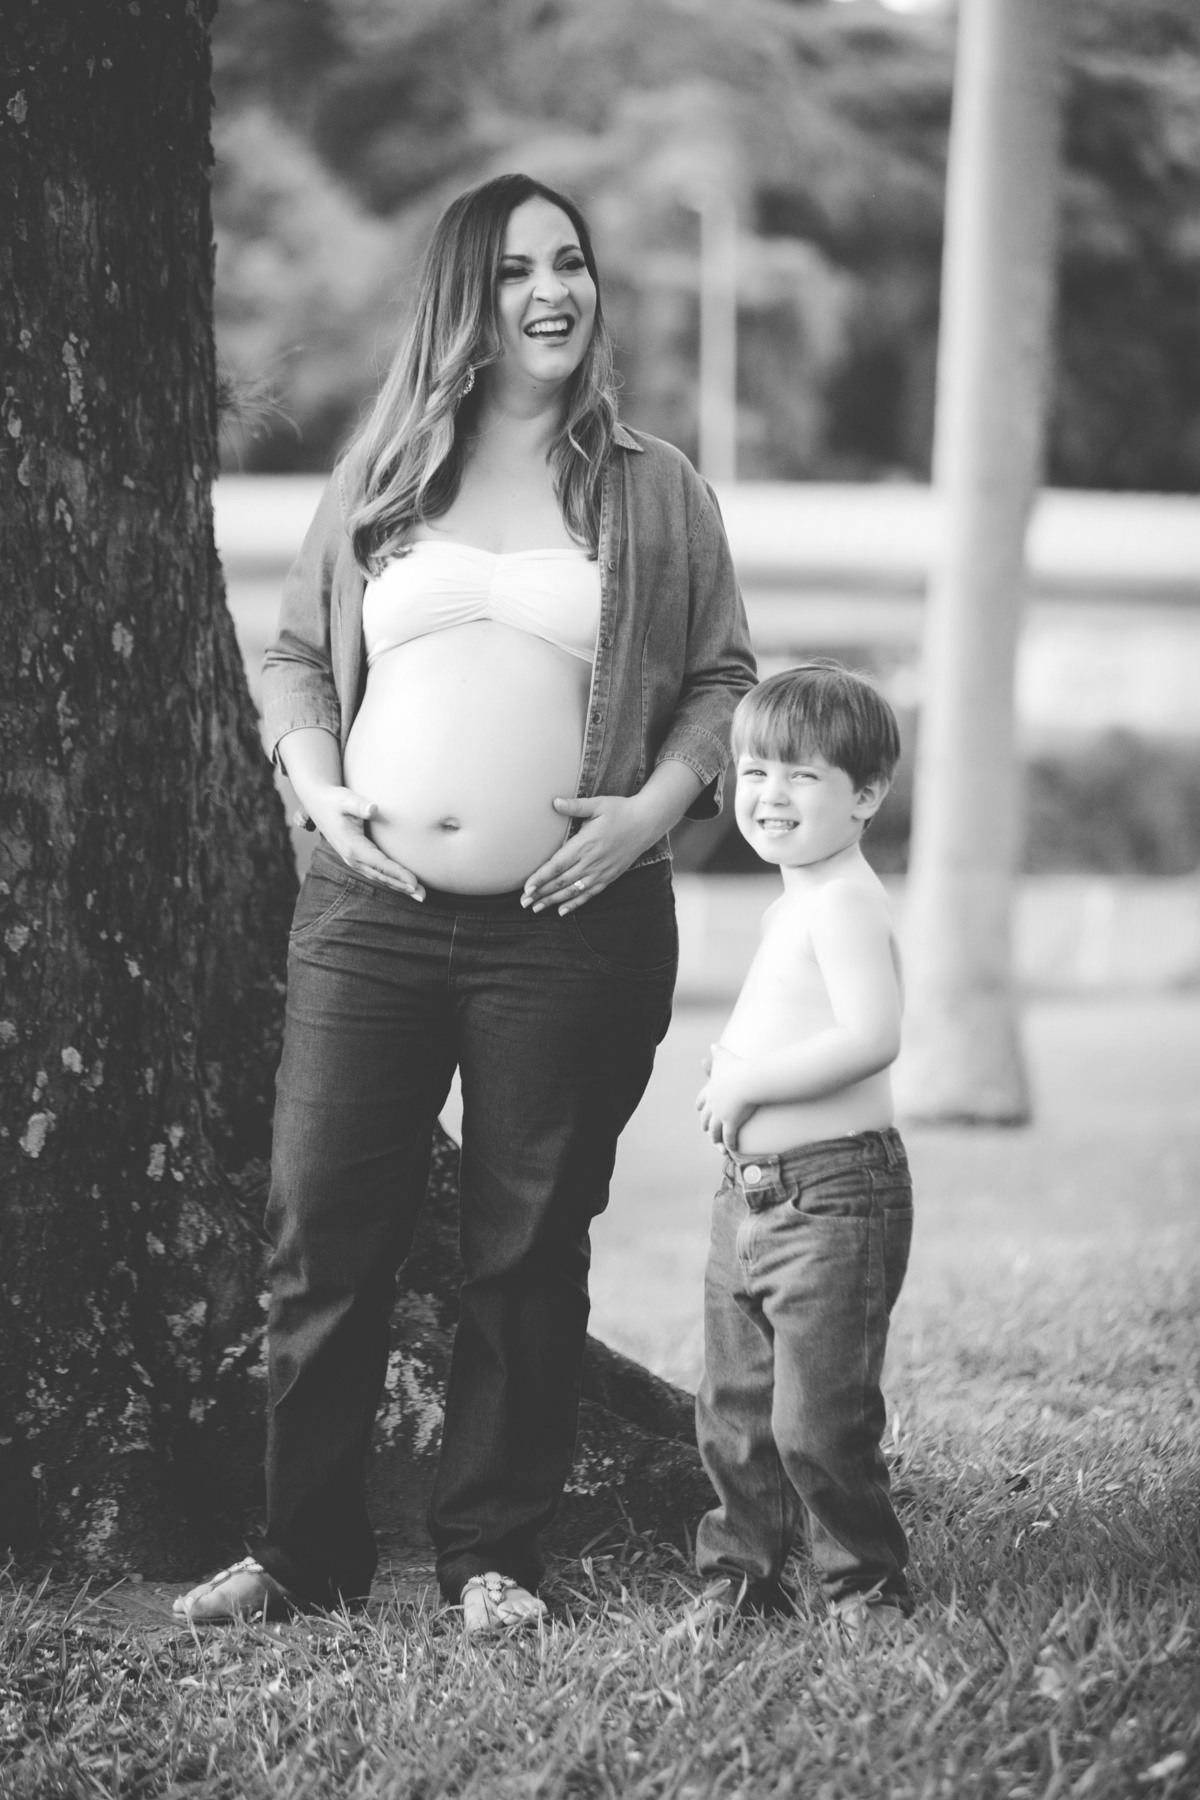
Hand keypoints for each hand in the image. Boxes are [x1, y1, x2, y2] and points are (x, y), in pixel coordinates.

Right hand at [303, 785, 424, 899]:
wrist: (318, 804)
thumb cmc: (334, 800)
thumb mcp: (345, 799)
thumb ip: (359, 805)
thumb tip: (373, 808)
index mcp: (352, 846)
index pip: (379, 864)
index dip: (397, 873)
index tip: (414, 882)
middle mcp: (353, 858)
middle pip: (382, 876)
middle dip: (403, 887)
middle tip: (423, 896)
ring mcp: (354, 861)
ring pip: (380, 878)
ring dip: (400, 887)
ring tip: (420, 895)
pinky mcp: (358, 860)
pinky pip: (377, 874)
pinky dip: (393, 881)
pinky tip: (407, 886)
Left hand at [522, 794, 651, 913]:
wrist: (647, 823)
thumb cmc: (620, 811)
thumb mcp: (598, 804)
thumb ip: (575, 806)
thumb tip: (554, 802)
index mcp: (585, 844)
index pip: (557, 865)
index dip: (540, 878)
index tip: (526, 888)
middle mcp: (591, 862)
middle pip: (561, 882)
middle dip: (540, 893)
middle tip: (523, 902)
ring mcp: (601, 872)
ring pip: (572, 891)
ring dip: (553, 901)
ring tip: (536, 908)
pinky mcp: (609, 877)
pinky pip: (589, 894)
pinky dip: (574, 904)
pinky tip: (561, 911)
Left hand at [696, 1044, 756, 1149]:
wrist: (749, 1080)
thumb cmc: (739, 1068)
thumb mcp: (725, 1058)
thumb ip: (719, 1053)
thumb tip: (713, 1045)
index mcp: (711, 1091)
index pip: (702, 1100)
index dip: (701, 1105)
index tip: (699, 1109)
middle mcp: (713, 1105)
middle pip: (705, 1118)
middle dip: (706, 1124)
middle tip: (706, 1130)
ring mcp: (721, 1116)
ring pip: (714, 1130)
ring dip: (715, 1138)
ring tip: (716, 1144)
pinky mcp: (731, 1124)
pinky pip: (728, 1138)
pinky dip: (728, 1145)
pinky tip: (730, 1150)